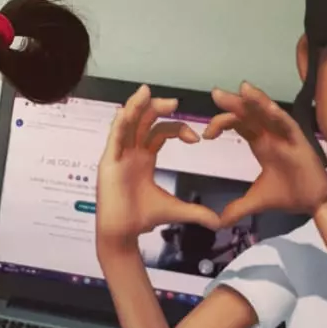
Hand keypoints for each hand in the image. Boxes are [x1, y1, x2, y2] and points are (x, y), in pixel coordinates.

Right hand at [96, 85, 219, 247]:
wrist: (123, 235)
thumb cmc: (142, 219)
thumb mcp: (176, 210)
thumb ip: (197, 212)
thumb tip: (217, 222)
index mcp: (143, 158)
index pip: (159, 132)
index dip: (177, 129)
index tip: (196, 138)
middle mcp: (130, 152)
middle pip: (142, 121)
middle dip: (157, 108)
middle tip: (174, 103)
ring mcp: (118, 156)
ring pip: (126, 123)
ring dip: (135, 107)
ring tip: (146, 92)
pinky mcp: (109, 162)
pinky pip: (114, 138)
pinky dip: (119, 124)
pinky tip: (124, 112)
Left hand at [203, 82, 326, 222]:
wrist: (312, 204)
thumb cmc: (289, 195)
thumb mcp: (256, 201)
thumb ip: (236, 208)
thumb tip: (217, 222)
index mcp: (261, 144)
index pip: (240, 125)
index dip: (222, 123)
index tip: (206, 135)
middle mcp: (272, 135)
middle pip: (251, 113)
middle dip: (234, 103)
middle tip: (215, 93)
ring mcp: (286, 137)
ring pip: (269, 112)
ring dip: (256, 100)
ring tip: (243, 88)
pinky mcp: (299, 143)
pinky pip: (288, 125)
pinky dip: (278, 115)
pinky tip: (267, 107)